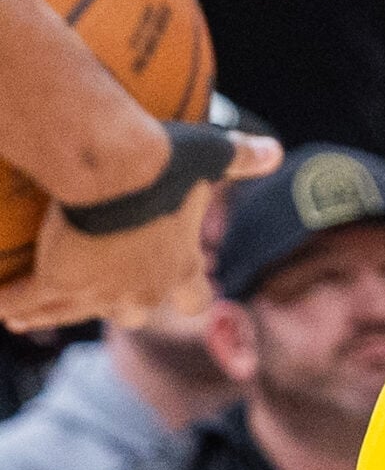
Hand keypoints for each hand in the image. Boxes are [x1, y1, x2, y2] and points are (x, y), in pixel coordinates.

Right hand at [0, 132, 279, 332]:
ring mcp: (98, 293)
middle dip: (115, 305)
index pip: (195, 300)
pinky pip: (27, 302)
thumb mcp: (213, 158)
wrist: (120, 168)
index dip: (187, 296)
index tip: (179, 294)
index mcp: (183, 267)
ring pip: (69, 313)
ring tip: (23, 317)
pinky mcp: (58, 283)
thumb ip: (242, 159)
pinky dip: (12, 303)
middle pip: (131, 314)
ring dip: (48, 313)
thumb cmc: (171, 161)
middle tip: (93, 295)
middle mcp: (143, 290)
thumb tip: (274, 152)